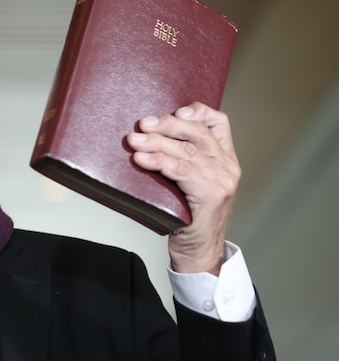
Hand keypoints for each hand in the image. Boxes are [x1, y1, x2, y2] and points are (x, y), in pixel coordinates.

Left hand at [126, 102, 240, 274]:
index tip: (175, 109)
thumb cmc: (186, 215)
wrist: (197, 252)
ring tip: (134, 141)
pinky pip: (182, 171)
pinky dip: (159, 163)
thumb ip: (180, 160)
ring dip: (156, 143)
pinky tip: (142, 160)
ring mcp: (222, 181)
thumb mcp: (187, 182)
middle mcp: (227, 167)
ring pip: (186, 151)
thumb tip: (146, 136)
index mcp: (225, 159)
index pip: (219, 123)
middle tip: (141, 124)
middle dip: (166, 124)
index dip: (198, 111)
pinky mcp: (211, 195)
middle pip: (197, 133)